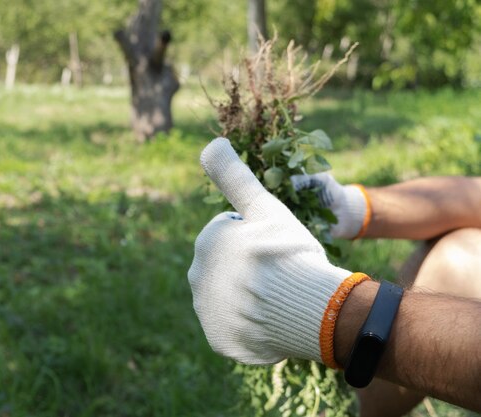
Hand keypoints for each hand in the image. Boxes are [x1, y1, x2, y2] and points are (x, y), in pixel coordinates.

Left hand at [188, 138, 368, 366]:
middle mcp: (197, 277)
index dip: (258, 237)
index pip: (232, 234)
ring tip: (278, 295)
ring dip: (249, 293)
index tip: (275, 247)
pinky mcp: (218, 338)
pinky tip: (269, 318)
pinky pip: (233, 325)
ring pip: (231, 294)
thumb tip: (210, 142)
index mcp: (206, 242)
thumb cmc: (291, 252)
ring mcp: (206, 311)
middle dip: (249, 265)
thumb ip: (234, 175)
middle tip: (279, 272)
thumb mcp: (264, 207)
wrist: (314, 308)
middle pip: (228, 265)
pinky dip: (248, 322)